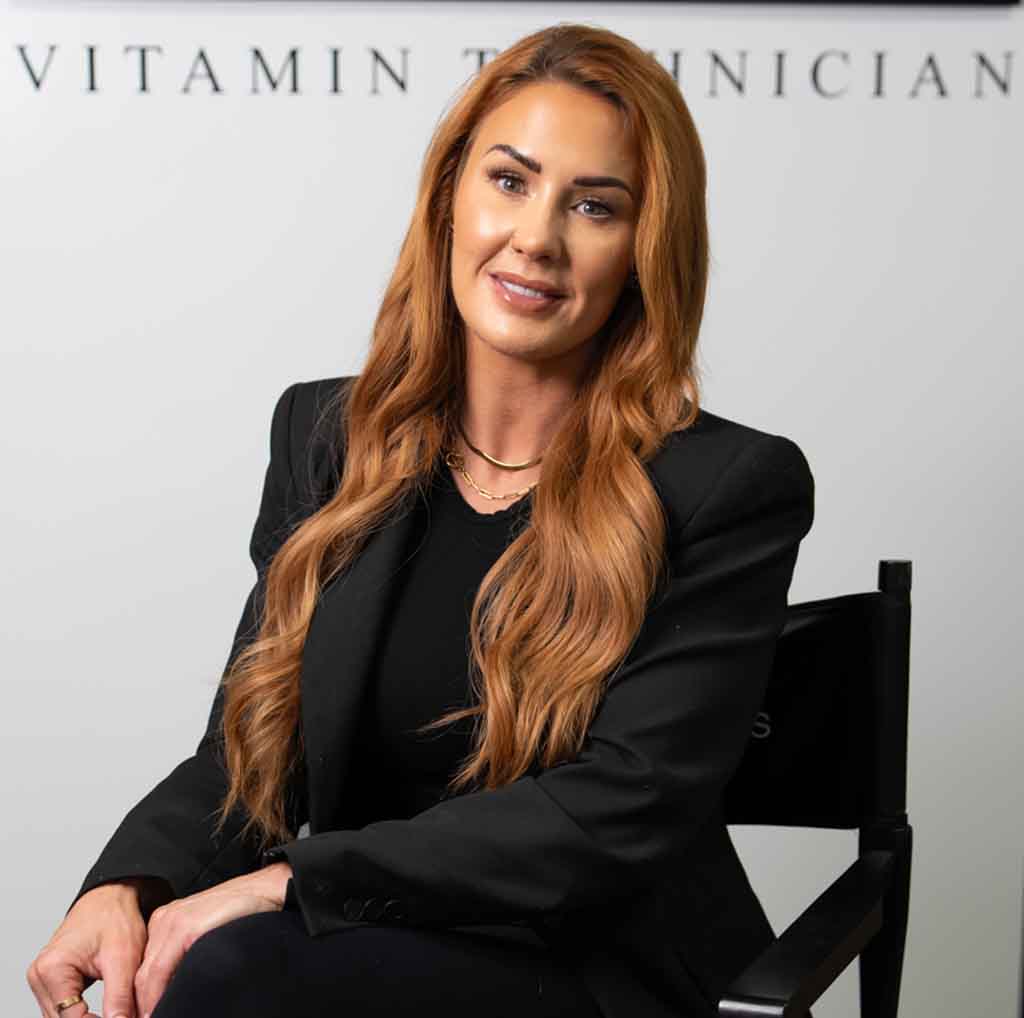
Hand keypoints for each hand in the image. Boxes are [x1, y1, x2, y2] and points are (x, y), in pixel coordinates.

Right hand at [27, 878, 157, 1017]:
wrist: (112, 897)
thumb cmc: (115, 917)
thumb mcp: (125, 959)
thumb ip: (120, 997)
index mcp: (52, 969)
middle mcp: (40, 976)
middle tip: (121, 1015)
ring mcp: (43, 980)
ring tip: (116, 1012)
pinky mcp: (52, 982)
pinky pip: (64, 1009)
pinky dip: (82, 1013)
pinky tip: (104, 1010)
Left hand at [133, 862, 290, 1017]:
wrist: (268, 890)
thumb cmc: (244, 913)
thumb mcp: (206, 933)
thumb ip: (185, 954)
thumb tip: (171, 991)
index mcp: (167, 920)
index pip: (144, 969)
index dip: (143, 998)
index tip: (149, 1016)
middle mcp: (165, 919)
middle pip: (141, 975)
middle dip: (144, 1004)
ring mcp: (174, 922)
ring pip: (147, 977)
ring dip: (149, 1003)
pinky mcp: (187, 929)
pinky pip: (160, 972)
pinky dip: (158, 996)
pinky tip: (163, 1009)